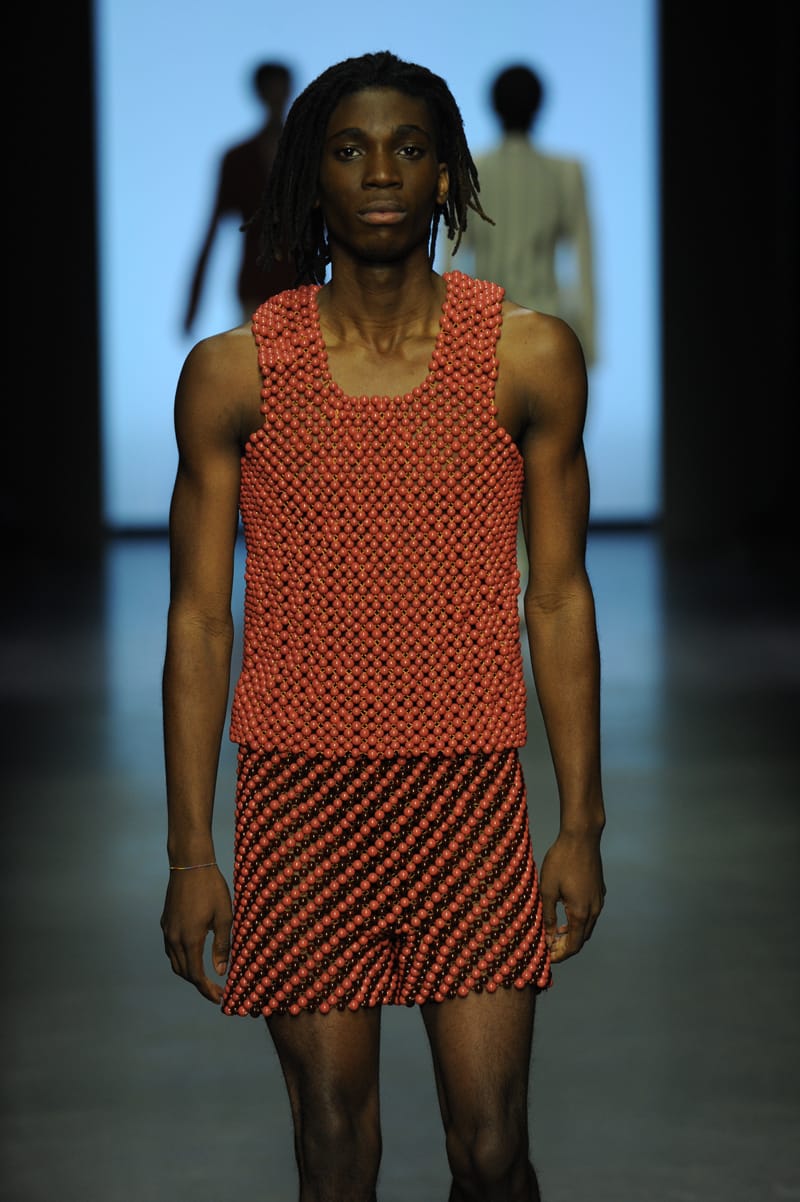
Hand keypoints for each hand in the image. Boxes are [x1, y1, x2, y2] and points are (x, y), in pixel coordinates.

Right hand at [161, 867, 232, 1003]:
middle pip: (183, 972)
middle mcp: (174, 938)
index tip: (219, 998)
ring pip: (175, 961)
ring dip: (189, 972)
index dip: (206, 990)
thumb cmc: (211, 888)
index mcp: (190, 940)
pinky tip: (194, 954)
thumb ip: (222, 946)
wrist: (190, 864)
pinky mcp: (166, 921)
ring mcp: (167, 930)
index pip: (195, 975)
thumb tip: (219, 971)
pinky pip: (171, 948)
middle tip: (215, 990)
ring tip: (206, 976)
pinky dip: (182, 958)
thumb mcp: (224, 917)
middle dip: (199, 984)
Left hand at [539, 831, 604, 962]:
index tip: (547, 957)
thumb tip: (548, 937)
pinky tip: (565, 912)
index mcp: (581, 913)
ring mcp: (599, 899)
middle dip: (566, 946)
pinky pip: (590, 912)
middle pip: (582, 938)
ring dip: (573, 933)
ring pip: (587, 925)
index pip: (574, 945)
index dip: (560, 955)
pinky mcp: (599, 890)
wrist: (581, 837)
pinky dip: (579, 920)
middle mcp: (594, 910)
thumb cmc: (561, 861)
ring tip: (555, 931)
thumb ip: (548, 916)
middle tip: (548, 946)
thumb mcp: (548, 889)